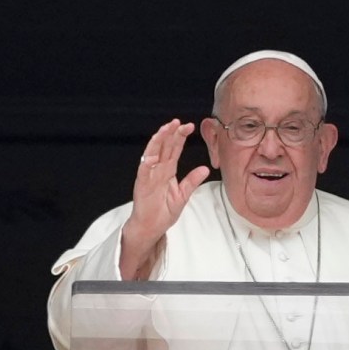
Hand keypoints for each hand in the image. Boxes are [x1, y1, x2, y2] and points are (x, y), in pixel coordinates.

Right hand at [119, 120, 208, 280]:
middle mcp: (158, 170)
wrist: (152, 227)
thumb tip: (205, 169)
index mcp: (168, 170)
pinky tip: (152, 156)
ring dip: (158, 141)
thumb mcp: (183, 195)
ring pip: (152, 154)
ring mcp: (149, 176)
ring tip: (164, 130)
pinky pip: (144, 172)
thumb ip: (192, 181)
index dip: (180, 137)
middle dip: (170, 134)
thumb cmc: (164, 211)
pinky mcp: (142, 185)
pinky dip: (147, 163)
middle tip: (178, 122)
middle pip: (164, 147)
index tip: (189, 126)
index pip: (174, 149)